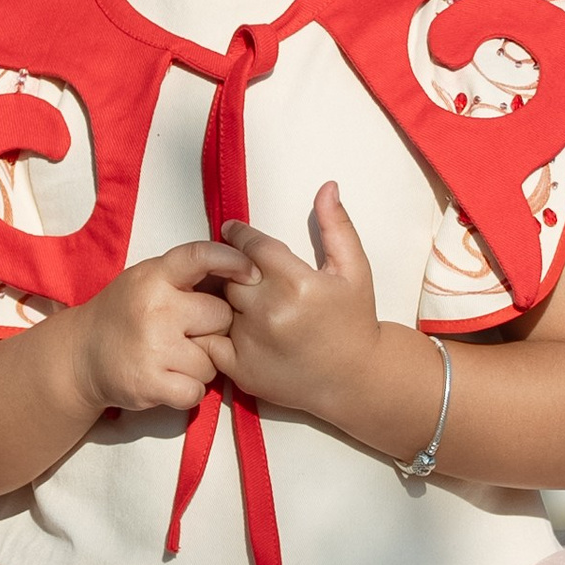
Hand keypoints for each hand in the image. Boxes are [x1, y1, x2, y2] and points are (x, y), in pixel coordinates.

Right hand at [63, 240, 245, 417]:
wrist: (80, 355)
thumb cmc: (123, 315)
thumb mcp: (146, 280)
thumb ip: (184, 275)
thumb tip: (241, 271)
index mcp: (153, 277)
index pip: (200, 256)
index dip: (232, 261)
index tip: (251, 272)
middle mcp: (155, 309)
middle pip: (221, 317)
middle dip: (213, 328)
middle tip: (189, 333)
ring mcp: (152, 348)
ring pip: (213, 360)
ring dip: (201, 364)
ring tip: (173, 359)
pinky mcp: (150, 384)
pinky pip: (197, 390)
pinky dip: (188, 390)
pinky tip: (169, 380)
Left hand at [201, 192, 404, 430]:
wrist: (355, 379)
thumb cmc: (354, 321)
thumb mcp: (354, 270)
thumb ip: (336, 226)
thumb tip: (326, 186)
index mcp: (297, 283)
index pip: (251, 245)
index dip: (240, 236)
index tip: (233, 231)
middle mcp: (270, 312)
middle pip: (230, 274)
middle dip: (232, 268)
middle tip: (239, 269)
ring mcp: (251, 342)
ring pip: (218, 305)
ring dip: (224, 298)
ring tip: (242, 299)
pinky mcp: (239, 368)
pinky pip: (210, 340)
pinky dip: (214, 331)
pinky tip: (233, 326)